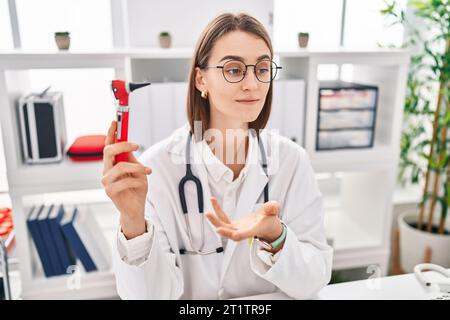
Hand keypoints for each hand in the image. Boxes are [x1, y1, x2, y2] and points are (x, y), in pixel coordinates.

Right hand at [102, 121, 151, 238]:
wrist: (136, 208)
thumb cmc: (136, 188)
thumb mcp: (138, 170)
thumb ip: (131, 158)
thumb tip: (129, 144)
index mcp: (112, 164)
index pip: (108, 145)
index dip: (110, 133)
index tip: (115, 121)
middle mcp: (106, 170)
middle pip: (108, 151)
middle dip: (123, 144)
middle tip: (137, 145)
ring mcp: (106, 181)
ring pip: (120, 166)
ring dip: (137, 167)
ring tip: (147, 171)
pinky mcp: (110, 191)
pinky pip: (124, 181)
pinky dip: (136, 181)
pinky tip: (142, 184)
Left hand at [205, 197, 283, 252]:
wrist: (266, 226)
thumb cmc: (270, 219)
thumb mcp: (274, 211)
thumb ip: (273, 208)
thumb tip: (272, 206)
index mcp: (254, 229)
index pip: (245, 234)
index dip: (240, 234)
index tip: (234, 234)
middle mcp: (243, 231)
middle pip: (230, 232)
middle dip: (219, 226)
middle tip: (210, 217)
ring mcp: (237, 229)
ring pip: (224, 227)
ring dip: (215, 220)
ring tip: (207, 212)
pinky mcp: (233, 225)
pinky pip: (223, 219)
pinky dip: (217, 211)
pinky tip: (213, 200)